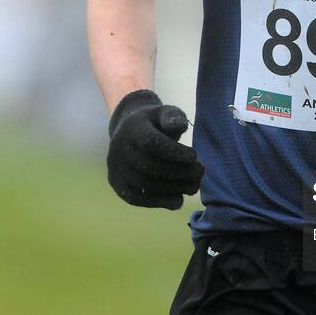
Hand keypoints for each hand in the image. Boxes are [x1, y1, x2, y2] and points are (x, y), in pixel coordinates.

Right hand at [107, 90, 203, 208]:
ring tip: (194, 186)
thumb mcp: (165, 113)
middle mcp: (119, 149)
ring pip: (144, 184)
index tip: (194, 156)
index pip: (151, 143)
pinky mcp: (117, 184)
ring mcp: (115, 168)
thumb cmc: (156, 123)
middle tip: (200, 172)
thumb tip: (179, 126)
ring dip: (172, 189)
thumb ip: (173, 117)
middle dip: (178, 172)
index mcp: (132, 128)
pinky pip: (136, 198)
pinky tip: (178, 200)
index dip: (173, 152)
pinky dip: (159, 202)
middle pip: (149, 166)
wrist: (130, 132)